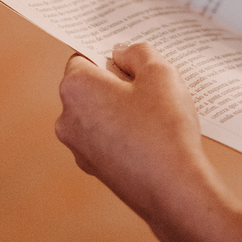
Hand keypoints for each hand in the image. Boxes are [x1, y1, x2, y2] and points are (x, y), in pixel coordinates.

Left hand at [56, 42, 229, 241]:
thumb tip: (121, 53)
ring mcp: (79, 148)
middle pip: (90, 87)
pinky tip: (155, 137)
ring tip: (159, 113)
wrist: (173, 189)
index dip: (110, 55)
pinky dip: (125, 133)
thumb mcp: (159, 73)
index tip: (134, 59)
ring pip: (99, 115)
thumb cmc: (164, 127)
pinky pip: (108, 139)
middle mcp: (67, 118)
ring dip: (123, 109)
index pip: (83, 57)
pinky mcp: (95, 170)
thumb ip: (137, 52)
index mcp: (75, 88)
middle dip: (118, 83)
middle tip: (153, 85)